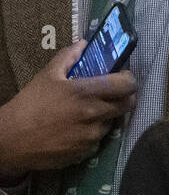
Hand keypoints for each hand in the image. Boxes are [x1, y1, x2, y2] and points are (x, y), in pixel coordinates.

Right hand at [0, 43, 136, 183]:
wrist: (12, 139)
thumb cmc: (30, 104)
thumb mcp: (47, 75)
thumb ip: (68, 57)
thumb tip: (84, 44)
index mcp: (87, 92)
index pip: (127, 85)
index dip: (129, 80)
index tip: (123, 77)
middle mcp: (95, 113)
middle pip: (128, 104)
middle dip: (125, 97)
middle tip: (113, 93)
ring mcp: (93, 134)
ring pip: (114, 121)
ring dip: (108, 115)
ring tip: (88, 111)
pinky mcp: (88, 151)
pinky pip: (100, 138)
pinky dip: (94, 132)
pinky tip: (77, 128)